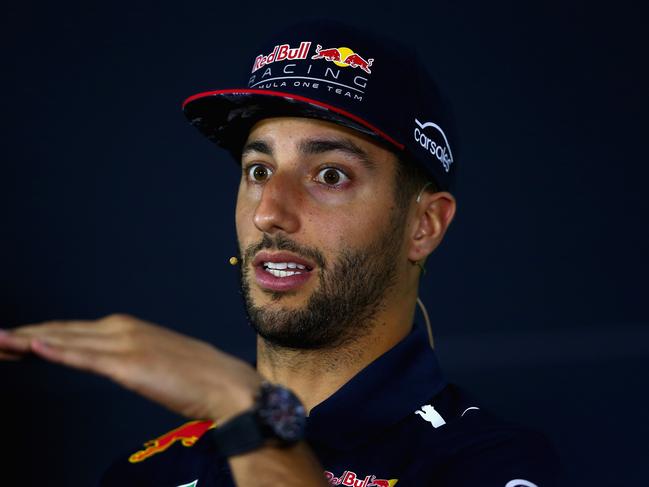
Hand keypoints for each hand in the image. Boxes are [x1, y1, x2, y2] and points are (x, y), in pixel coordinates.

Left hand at [0, 314, 261, 421]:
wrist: (226, 383)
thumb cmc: (196, 377)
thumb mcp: (156, 362)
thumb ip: (130, 358)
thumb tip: (111, 363)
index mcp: (128, 328)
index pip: (71, 330)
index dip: (36, 335)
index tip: (8, 341)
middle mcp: (122, 329)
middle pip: (61, 331)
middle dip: (21, 337)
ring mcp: (125, 344)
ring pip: (65, 340)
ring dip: (25, 341)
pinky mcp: (130, 364)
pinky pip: (85, 358)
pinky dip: (57, 351)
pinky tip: (32, 348)